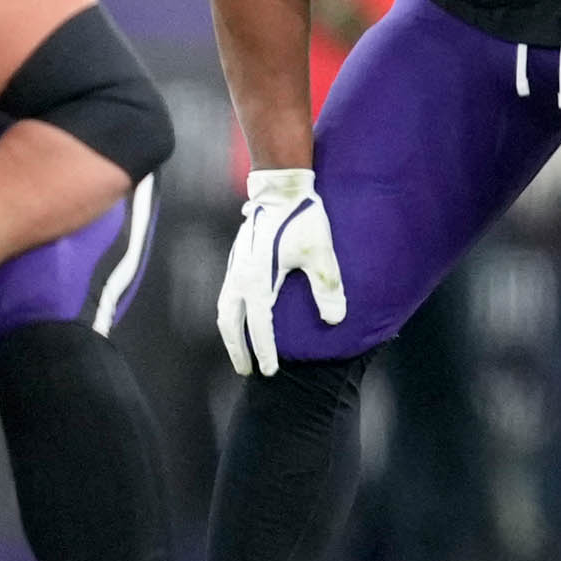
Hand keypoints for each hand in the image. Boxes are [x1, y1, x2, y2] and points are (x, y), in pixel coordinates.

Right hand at [218, 166, 343, 376]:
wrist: (281, 188)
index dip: (265, 350)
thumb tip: (335, 319)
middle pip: (231, 323)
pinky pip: (228, 297)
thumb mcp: (320, 252)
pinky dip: (231, 315)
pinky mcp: (237, 260)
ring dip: (231, 334)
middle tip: (247, 371)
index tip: (271, 371)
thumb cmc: (302, 218)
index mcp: (257, 280)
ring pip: (225, 310)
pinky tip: (242, 320)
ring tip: (240, 353)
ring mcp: (234, 268)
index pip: (259, 325)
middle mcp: (239, 277)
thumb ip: (327, 286)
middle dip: (238, 350)